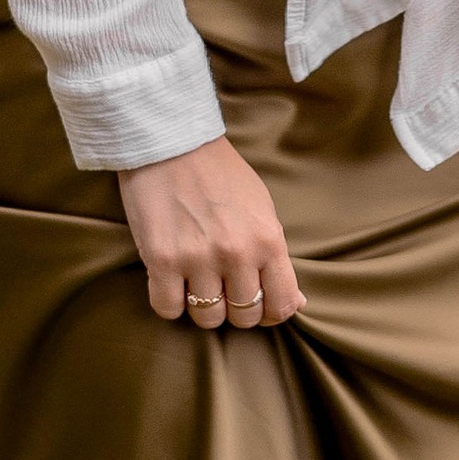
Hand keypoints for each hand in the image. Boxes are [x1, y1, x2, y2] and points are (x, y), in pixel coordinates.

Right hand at [117, 137, 304, 328]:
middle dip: (235, 308)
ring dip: (202, 306)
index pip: (282, 304)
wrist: (172, 141)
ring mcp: (198, 258)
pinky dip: (170, 303)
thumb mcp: (263, 209)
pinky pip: (168, 309)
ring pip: (208, 318)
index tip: (258, 305)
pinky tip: (170, 282)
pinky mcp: (161, 259)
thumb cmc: (221, 174)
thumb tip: (297, 303)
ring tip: (195, 283)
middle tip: (222, 288)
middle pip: (244, 316)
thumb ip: (276, 257)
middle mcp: (237, 253)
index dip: (271, 313)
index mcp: (268, 240)